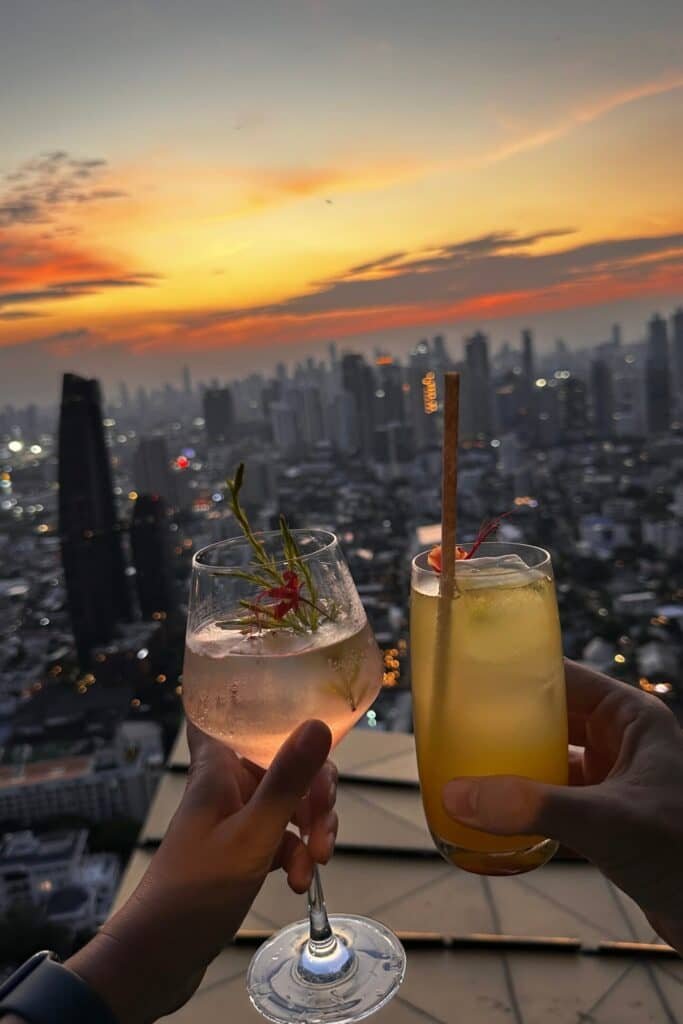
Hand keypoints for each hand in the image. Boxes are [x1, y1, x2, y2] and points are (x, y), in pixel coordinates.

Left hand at [67, 719, 336, 1023]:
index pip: (225, 709)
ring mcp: (235, 818)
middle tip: (322, 823)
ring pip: (289, 800)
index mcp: (218, 767)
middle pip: (282, 760)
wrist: (159, 958)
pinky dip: (297, 854)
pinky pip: (282, 836)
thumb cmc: (197, 888)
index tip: (289, 696)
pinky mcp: (243, 849)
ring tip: (319, 861)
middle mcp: (226, 783)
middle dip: (314, 789)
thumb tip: (320, 723)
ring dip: (311, 827)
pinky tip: (301, 882)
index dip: (254, 698)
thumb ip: (288, 781)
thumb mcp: (252, 835)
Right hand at [442, 660, 682, 951]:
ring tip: (462, 768)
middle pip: (551, 718)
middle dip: (506, 724)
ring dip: (513, 767)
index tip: (465, 680)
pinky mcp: (608, 819)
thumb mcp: (605, 821)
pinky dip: (526, 806)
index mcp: (630, 717)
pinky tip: (491, 815)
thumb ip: (532, 808)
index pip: (564, 677)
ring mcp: (614, 780)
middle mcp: (621, 741)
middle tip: (452, 727)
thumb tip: (454, 796)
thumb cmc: (680, 853)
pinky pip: (555, 800)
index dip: (517, 674)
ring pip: (551, 760)